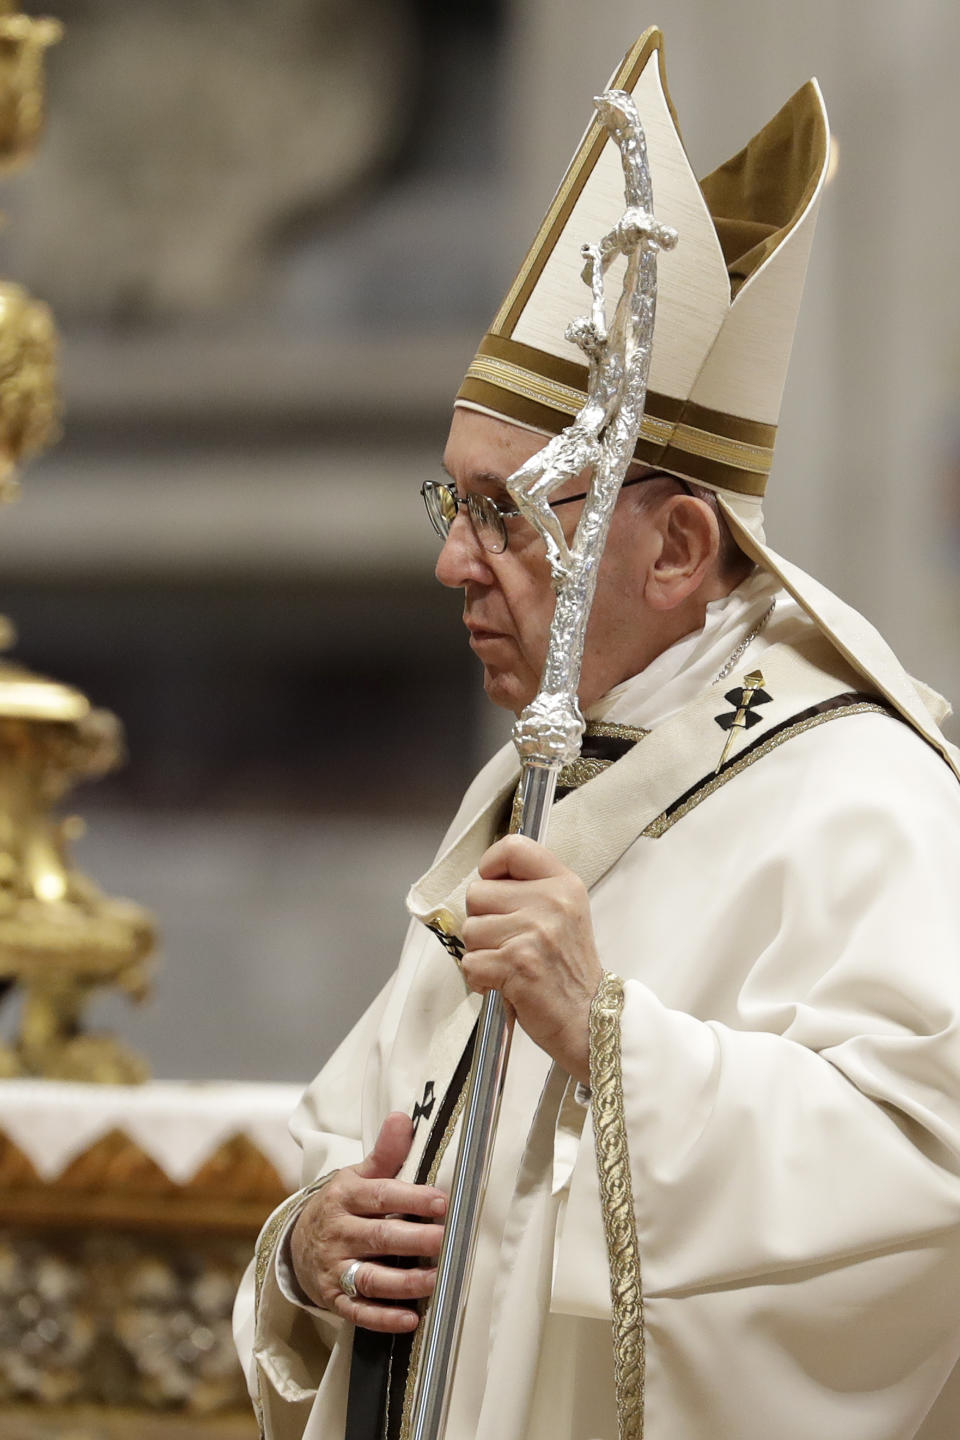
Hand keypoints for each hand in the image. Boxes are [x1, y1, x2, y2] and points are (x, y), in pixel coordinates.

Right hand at [290, 1112, 445, 1333]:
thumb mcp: (357, 1176)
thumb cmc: (342, 1205)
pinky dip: (384, 1318)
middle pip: (379, 1238)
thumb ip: (385, 1153)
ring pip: (370, 1278)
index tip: (443, 1203)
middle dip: (414, 1240)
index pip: (382, 1196)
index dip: (412, 1199)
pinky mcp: (335, 1298)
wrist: (297, 1244)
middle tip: (445, 1241)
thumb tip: (402, 1118)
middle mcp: (339, 1233)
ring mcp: (335, 1268)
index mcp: (346, 1197)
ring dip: (404, 1282)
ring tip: (437, 1280)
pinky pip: (359, 1312)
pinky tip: (410, 1318)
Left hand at [461, 834, 600, 1082]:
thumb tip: (483, 880)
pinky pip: (470, 962)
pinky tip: (504, 984)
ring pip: (470, 929)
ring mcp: (534, 932)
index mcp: (563, 884)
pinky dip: (479, 979)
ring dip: (481, 952)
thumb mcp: (564, 914)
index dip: (491, 867)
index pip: (513, 847)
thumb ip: (530, 890)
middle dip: (483, 921)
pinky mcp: (517, 963)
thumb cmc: (568, 970)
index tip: (496, 889)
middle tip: (510, 943)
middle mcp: (551, 902)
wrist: (590, 1020)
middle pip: (477, 893)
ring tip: (511, 966)